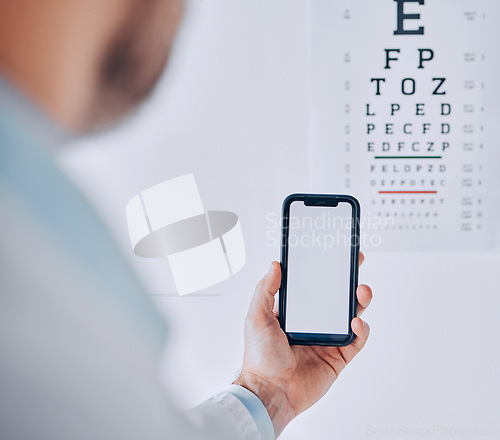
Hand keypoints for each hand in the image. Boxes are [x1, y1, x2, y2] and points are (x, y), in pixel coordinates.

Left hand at [234, 253, 371, 435]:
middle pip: (336, 298)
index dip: (324, 271)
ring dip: (359, 301)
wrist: (270, 392)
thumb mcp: (257, 316)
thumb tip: (275, 265)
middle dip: (348, 282)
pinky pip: (356, 340)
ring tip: (361, 291)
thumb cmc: (259, 357)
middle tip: (355, 265)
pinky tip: (356, 322)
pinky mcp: (338, 357)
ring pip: (350, 316)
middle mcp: (312, 324)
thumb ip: (265, 289)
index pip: (313, 287)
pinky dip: (361, 330)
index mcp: (294, 313)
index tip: (334, 256)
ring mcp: (327, 340)